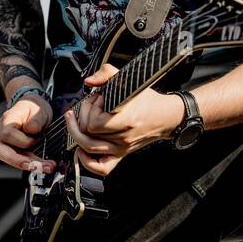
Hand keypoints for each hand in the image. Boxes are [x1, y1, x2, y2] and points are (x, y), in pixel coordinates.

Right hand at [0, 91, 55, 174]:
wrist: (33, 108)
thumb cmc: (34, 107)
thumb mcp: (39, 109)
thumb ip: (36, 120)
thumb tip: (32, 130)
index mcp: (7, 120)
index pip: (7, 134)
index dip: (23, 140)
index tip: (37, 138)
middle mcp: (0, 132)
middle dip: (18, 161)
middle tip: (35, 166)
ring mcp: (4, 142)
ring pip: (9, 157)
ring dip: (29, 164)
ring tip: (46, 167)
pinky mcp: (12, 149)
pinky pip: (18, 158)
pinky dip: (31, 163)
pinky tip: (44, 165)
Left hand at [66, 64, 184, 176]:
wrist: (167, 116)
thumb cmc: (149, 100)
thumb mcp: (130, 80)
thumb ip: (107, 73)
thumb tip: (89, 81)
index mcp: (126, 120)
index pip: (94, 123)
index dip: (91, 108)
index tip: (98, 98)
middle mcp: (123, 138)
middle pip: (88, 134)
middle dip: (82, 116)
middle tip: (89, 105)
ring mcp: (121, 148)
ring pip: (88, 148)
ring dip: (77, 134)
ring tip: (75, 123)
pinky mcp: (121, 154)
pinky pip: (101, 167)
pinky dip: (88, 162)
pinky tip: (81, 150)